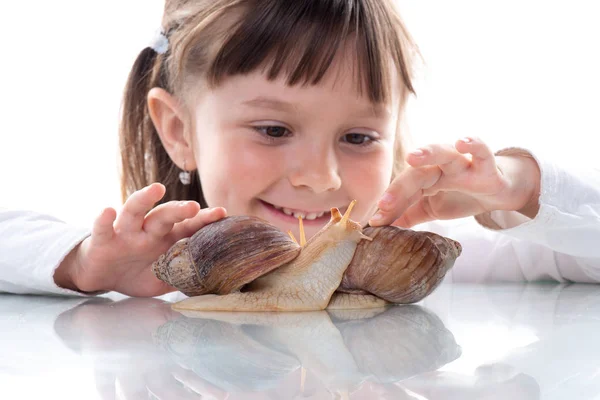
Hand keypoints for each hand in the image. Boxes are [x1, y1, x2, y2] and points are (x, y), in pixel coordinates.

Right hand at [54, 183, 226, 295]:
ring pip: (134, 211)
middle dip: (180, 209)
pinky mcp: (102, 240)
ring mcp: (125, 232)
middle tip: (194, 206)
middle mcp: (148, 230)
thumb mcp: (163, 279)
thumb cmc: (136, 273)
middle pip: (165, 215)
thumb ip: (183, 277)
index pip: (187, 226)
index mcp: (166, 238)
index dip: (204, 219)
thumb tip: (211, 282)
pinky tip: (108, 210)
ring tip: (157, 189)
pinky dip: (103, 220)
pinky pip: (102, 228)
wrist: (101, 276)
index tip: (222, 213)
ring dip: (144, 199)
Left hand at [369, 137, 540, 227]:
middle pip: (417, 173)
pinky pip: (482, 151)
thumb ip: (407, 215)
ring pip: (444, 153)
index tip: (376, 221)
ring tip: (412, 156)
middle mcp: (440, 167)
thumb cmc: (461, 195)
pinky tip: (462, 142)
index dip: (390, 204)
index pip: (403, 189)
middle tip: (384, 203)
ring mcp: (463, 164)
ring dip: (429, 152)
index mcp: (424, 177)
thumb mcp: (431, 209)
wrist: (498, 191)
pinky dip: (474, 145)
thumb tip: (379, 226)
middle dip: (400, 188)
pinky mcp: (487, 166)